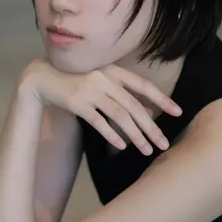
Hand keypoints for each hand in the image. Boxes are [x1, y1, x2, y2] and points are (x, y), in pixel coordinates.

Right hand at [20, 60, 181, 154]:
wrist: (43, 77)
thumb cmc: (76, 79)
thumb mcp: (101, 81)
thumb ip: (122, 93)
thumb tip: (147, 110)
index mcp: (113, 70)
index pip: (143, 85)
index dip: (161, 98)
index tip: (178, 112)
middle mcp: (104, 78)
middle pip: (133, 106)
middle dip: (151, 127)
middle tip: (163, 144)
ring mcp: (90, 90)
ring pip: (119, 116)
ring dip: (135, 135)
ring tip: (146, 150)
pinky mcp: (77, 102)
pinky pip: (98, 121)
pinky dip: (111, 134)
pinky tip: (121, 146)